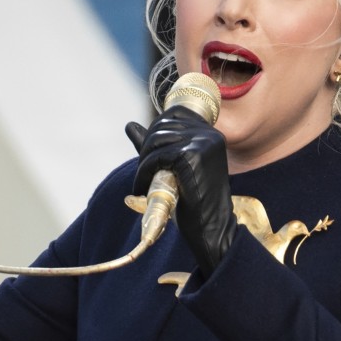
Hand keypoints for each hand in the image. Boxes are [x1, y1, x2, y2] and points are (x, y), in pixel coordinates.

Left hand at [126, 106, 236, 275]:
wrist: (211, 228)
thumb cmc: (194, 200)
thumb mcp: (174, 167)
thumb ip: (155, 145)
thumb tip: (129, 125)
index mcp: (210, 133)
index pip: (173, 113)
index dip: (155, 130)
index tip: (150, 155)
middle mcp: (209, 134)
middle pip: (162, 125)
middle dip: (146, 148)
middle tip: (144, 173)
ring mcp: (202, 143)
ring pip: (157, 140)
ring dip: (143, 162)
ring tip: (143, 181)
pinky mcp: (192, 156)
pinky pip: (157, 157)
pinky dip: (144, 172)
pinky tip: (143, 188)